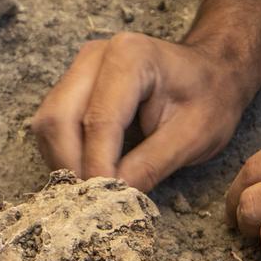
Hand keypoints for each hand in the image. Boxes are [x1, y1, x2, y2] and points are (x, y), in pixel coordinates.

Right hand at [30, 31, 255, 191]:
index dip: (96, 166)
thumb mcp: (194, 137)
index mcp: (130, 57)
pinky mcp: (73, 86)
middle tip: (90, 203)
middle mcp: (95, 56)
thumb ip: (151, 165)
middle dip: (70, 166)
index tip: (104, 202)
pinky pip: (54, 123)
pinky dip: (64, 154)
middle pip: (58, 117)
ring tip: (89, 192)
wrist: (211, 73)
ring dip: (63, 162)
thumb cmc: (209, 98)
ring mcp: (80, 69)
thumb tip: (111, 197)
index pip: (98, 120)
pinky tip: (86, 174)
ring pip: (48, 121)